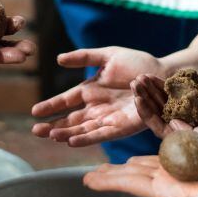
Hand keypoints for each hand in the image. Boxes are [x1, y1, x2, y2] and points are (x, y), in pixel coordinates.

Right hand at [31, 47, 164, 145]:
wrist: (163, 74)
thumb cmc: (137, 63)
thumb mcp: (107, 55)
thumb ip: (84, 57)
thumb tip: (58, 59)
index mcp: (91, 90)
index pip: (66, 101)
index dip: (51, 106)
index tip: (34, 112)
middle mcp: (98, 108)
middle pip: (71, 120)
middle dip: (53, 125)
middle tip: (35, 131)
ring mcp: (109, 118)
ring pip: (83, 129)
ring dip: (66, 133)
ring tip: (50, 136)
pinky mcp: (123, 127)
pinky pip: (102, 135)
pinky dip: (87, 139)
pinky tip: (72, 141)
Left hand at [84, 156, 197, 196]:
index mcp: (163, 190)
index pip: (127, 183)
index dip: (106, 182)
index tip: (87, 181)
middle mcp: (165, 181)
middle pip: (129, 175)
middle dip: (109, 175)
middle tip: (90, 173)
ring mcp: (175, 173)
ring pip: (141, 167)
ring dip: (124, 167)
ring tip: (110, 166)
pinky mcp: (186, 164)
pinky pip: (159, 159)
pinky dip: (145, 158)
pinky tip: (139, 159)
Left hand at [133, 76, 197, 147]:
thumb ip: (196, 136)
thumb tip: (172, 127)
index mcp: (188, 140)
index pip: (161, 130)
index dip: (147, 115)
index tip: (138, 101)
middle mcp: (184, 128)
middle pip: (158, 114)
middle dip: (144, 99)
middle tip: (133, 84)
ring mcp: (185, 113)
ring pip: (161, 102)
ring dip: (149, 90)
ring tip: (138, 78)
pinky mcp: (188, 100)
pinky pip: (169, 93)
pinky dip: (159, 84)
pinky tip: (149, 75)